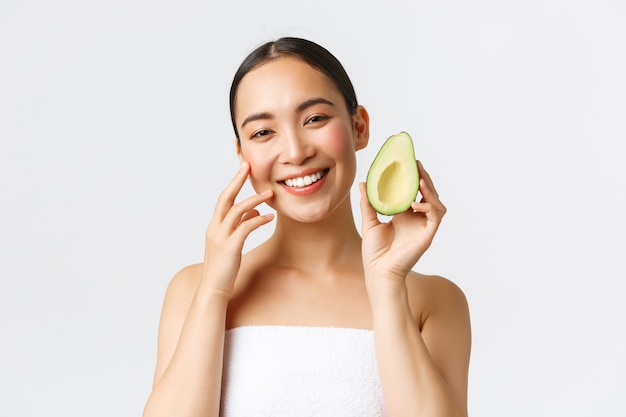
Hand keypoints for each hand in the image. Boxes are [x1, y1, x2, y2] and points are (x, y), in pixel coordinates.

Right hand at [199, 161, 273, 297]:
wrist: (213, 290)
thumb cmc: (223, 268)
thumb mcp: (231, 244)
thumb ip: (240, 226)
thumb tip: (254, 212)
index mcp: (214, 226)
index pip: (223, 199)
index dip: (233, 183)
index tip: (243, 168)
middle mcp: (214, 229)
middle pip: (225, 198)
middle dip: (237, 180)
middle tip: (248, 166)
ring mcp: (221, 238)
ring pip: (236, 211)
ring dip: (254, 200)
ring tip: (270, 194)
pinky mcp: (230, 248)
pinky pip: (246, 227)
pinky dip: (258, 220)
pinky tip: (270, 218)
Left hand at [359, 161, 445, 285]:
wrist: (378, 271)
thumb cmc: (374, 251)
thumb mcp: (369, 221)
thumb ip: (368, 203)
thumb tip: (363, 183)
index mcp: (404, 214)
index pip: (414, 191)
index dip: (414, 177)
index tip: (409, 162)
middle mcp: (416, 219)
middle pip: (428, 194)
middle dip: (424, 178)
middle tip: (416, 165)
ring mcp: (423, 226)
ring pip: (436, 203)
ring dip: (431, 190)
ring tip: (420, 181)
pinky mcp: (427, 235)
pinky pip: (435, 216)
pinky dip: (428, 207)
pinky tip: (416, 203)